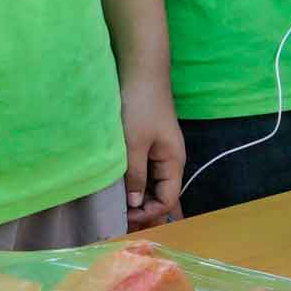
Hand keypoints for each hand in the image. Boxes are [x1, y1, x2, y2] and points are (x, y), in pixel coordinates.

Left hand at [118, 74, 188, 227]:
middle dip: (144, 209)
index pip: (167, 200)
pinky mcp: (148, 144)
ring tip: (117, 207)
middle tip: (119, 219)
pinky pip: (144, 171)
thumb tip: (134, 203)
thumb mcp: (134, 144)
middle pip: (161, 195)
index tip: (125, 217)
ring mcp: (159, 152)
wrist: (140, 72)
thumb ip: (135, 175)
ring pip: (151, 184)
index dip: (149, 213)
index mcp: (174, 162)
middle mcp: (170, 160)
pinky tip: (118, 187)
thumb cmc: (140, 106)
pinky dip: (133, 181)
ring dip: (137, 196)